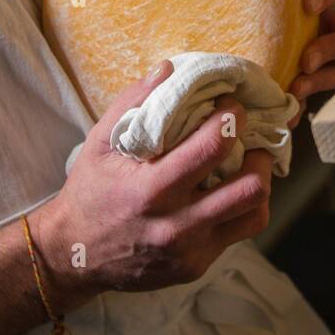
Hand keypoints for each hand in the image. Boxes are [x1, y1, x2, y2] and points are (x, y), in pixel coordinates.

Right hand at [38, 61, 272, 296]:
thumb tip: (169, 68)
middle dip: (259, 154)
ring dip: (260, 183)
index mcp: (151, 189)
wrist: (75, 256)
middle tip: (250, 138)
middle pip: (249, 187)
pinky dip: (243, 208)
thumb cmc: (90, 191)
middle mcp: (176, 224)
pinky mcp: (196, 266)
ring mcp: (190, 250)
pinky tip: (230, 191)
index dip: (232, 118)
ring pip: (255, 214)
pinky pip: (239, 233)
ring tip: (249, 164)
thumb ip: (133, 102)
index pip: (213, 147)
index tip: (231, 105)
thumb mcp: (99, 143)